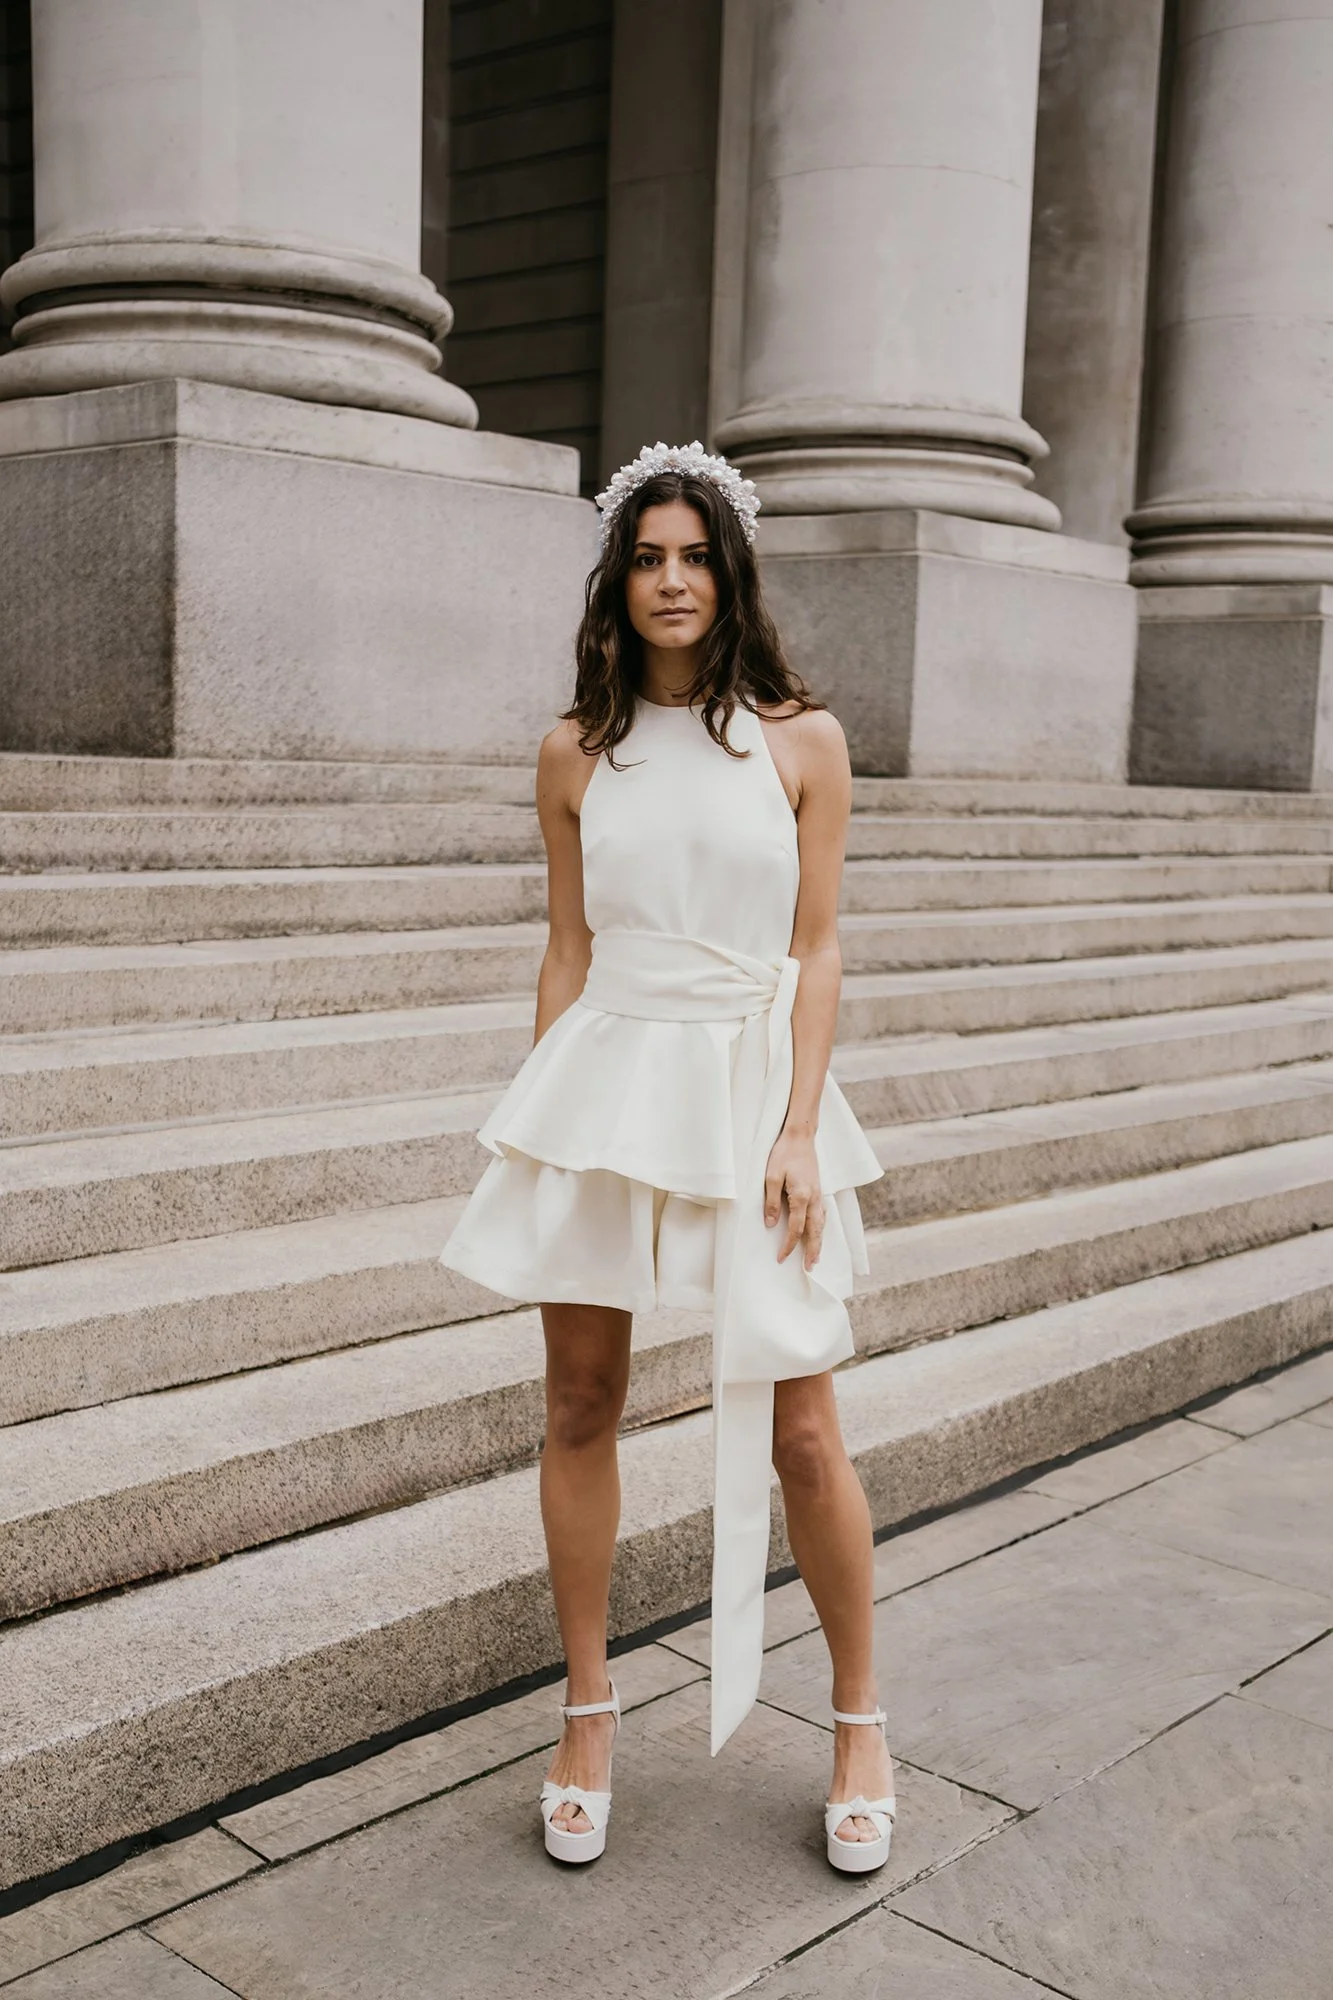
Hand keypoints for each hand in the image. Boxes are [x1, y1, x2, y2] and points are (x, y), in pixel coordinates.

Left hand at [763, 1128, 824, 1269]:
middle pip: (815, 1231)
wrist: (800, 1136)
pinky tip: (818, 1232)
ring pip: (822, 1224)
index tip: (781, 1258)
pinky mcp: (818, 1190)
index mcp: (802, 1196)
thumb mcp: (771, 1177)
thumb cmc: (784, 1154)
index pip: (796, 1228)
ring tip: (816, 1257)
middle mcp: (814, 1198)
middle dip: (813, 1251)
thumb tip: (770, 1224)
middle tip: (810, 1268)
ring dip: (819, 1241)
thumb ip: (771, 1202)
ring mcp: (819, 1194)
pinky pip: (822, 1214)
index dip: (789, 1245)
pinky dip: (821, 1228)